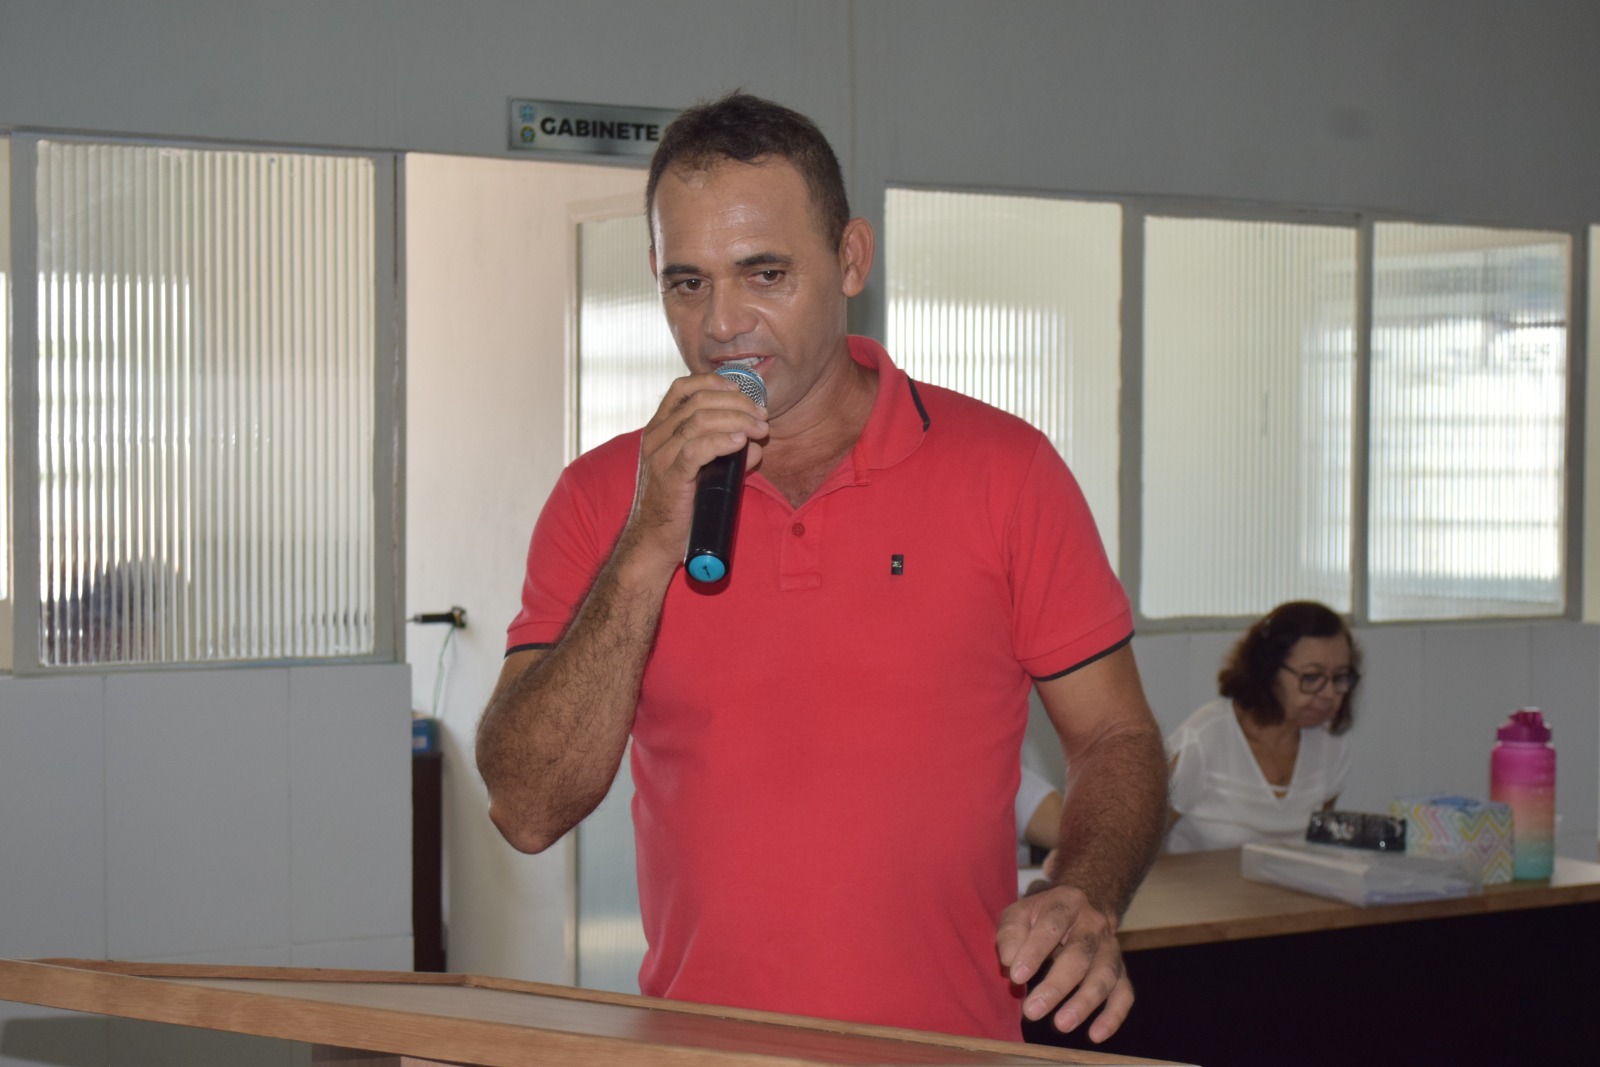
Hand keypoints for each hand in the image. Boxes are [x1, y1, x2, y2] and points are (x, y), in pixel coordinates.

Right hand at [623, 371, 767, 569]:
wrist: (653, 542)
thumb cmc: (679, 506)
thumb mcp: (701, 471)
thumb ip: (726, 454)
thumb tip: (756, 445)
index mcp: (659, 429)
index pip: (682, 388)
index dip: (715, 382)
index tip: (742, 391)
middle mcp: (656, 438)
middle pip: (698, 401)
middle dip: (736, 403)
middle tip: (762, 416)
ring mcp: (660, 457)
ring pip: (699, 421)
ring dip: (736, 420)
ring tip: (760, 429)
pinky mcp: (669, 478)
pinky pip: (696, 450)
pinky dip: (721, 441)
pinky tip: (740, 442)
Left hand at [995, 884, 1132, 1041]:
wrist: (1084, 905)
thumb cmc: (1043, 915)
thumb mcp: (1021, 912)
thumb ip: (1011, 933)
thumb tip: (1009, 962)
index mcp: (1067, 903)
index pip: (1051, 927)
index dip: (1034, 952)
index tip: (1016, 977)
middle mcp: (1094, 925)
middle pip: (1079, 955)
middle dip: (1056, 985)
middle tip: (1032, 1011)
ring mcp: (1111, 949)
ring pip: (1104, 976)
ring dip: (1083, 1003)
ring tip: (1061, 1025)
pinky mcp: (1121, 971)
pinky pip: (1124, 994)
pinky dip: (1113, 1016)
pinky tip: (1095, 1034)